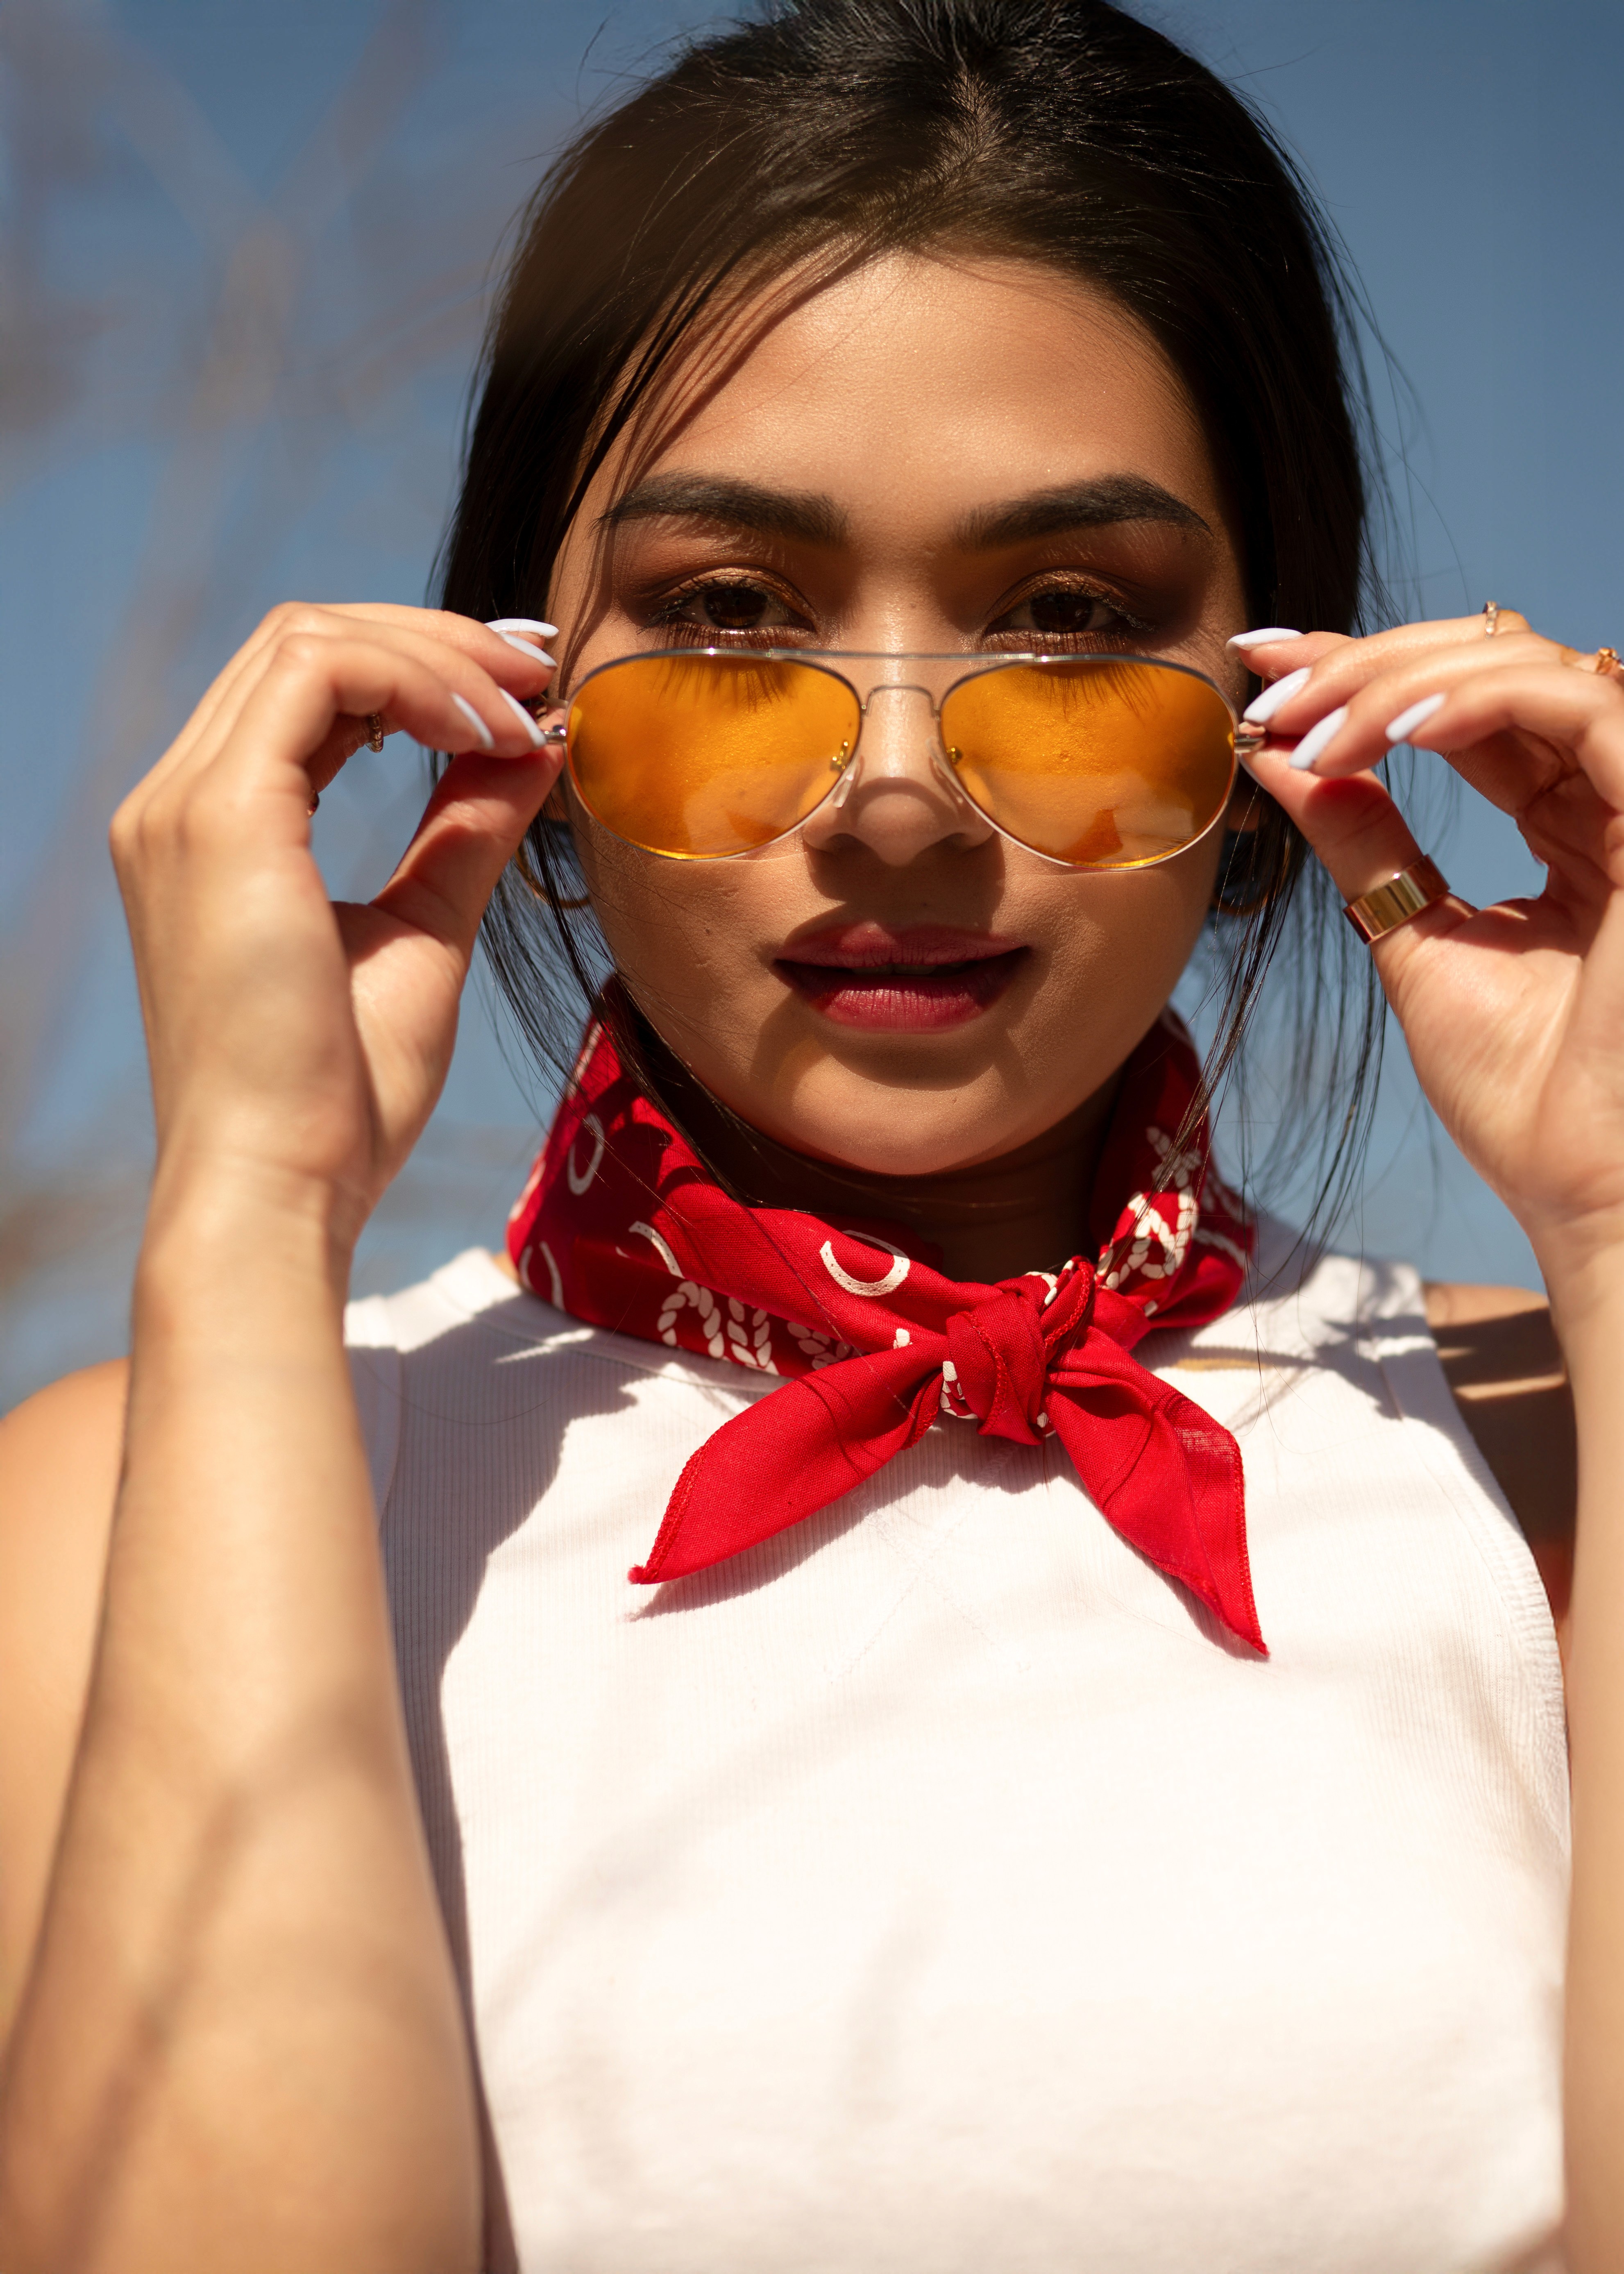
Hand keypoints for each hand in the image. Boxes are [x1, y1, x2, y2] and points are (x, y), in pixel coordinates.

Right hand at [111, 603, 561, 1252]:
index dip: (419, 668)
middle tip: (542, 670)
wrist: (284, 1187)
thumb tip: (533, 748)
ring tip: (528, 709)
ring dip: (435, 656)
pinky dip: (417, 684)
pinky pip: (318, 677)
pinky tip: (492, 732)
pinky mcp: (220, 818)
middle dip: (435, 640)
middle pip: (304, 642)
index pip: (309, 690)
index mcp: (213, 832)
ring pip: (308, 640)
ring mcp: (185, 805)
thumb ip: (466, 831)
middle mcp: (177, 804)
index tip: (524, 694)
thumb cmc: (343, 1097)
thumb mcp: (425, 932)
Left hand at [1234, 613, 1623, 1302]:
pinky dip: (1476, 699)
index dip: (1362, 670)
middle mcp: (1609, 797)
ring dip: (1400, 679)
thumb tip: (1278, 759)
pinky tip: (1395, 729)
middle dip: (1366, 662)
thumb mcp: (1414, 942)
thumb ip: (1364, 841)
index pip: (1464, 708)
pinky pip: (1578, 704)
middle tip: (1270, 692)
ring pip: (1528, 663)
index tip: (1262, 667)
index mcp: (1566, 826)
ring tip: (1313, 731)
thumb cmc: (1522, 1096)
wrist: (1587, 1186)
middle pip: (1492, 661)